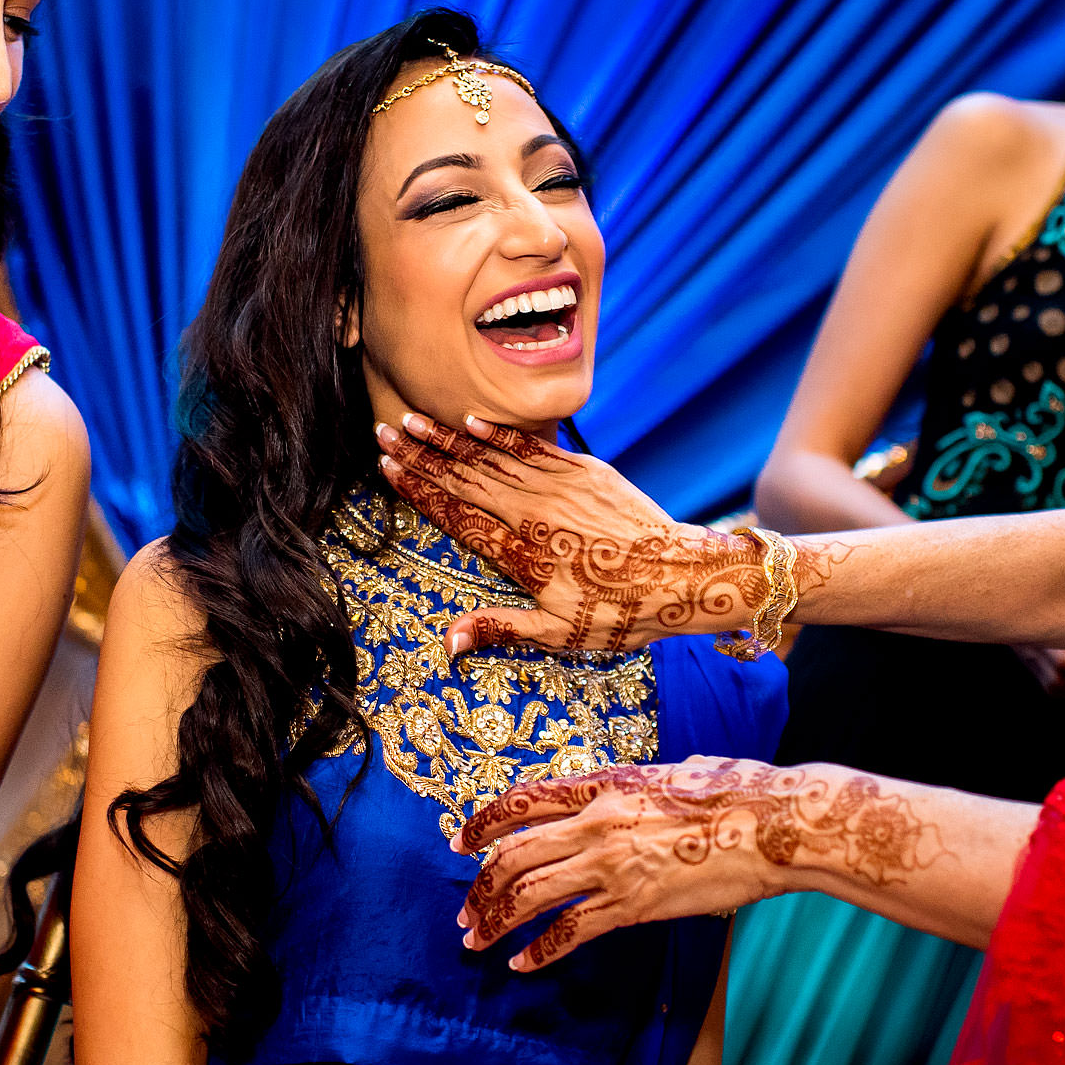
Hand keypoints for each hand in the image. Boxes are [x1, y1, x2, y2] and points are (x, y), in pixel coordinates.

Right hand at [374, 412, 765, 653]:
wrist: (682, 576)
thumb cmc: (620, 613)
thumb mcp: (556, 635)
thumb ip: (497, 630)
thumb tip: (446, 643)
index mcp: (520, 554)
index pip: (456, 516)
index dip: (418, 491)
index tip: (386, 468)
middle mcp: (533, 513)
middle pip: (464, 479)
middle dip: (420, 456)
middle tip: (382, 432)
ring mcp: (560, 487)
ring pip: (493, 458)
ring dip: (449, 439)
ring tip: (413, 421)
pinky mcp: (586, 472)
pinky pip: (533, 447)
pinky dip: (500, 435)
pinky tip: (473, 423)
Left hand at [456, 757, 940, 966]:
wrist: (775, 823)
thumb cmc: (736, 789)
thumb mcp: (670, 771)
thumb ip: (631, 785)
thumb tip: (618, 791)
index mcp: (605, 784)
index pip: (523, 802)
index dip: (483, 823)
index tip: (459, 843)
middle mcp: (597, 823)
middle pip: (514, 857)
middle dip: (481, 887)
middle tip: (465, 911)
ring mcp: (613, 866)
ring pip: (531, 896)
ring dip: (496, 920)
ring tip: (476, 940)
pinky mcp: (636, 905)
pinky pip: (572, 932)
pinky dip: (541, 951)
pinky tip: (522, 965)